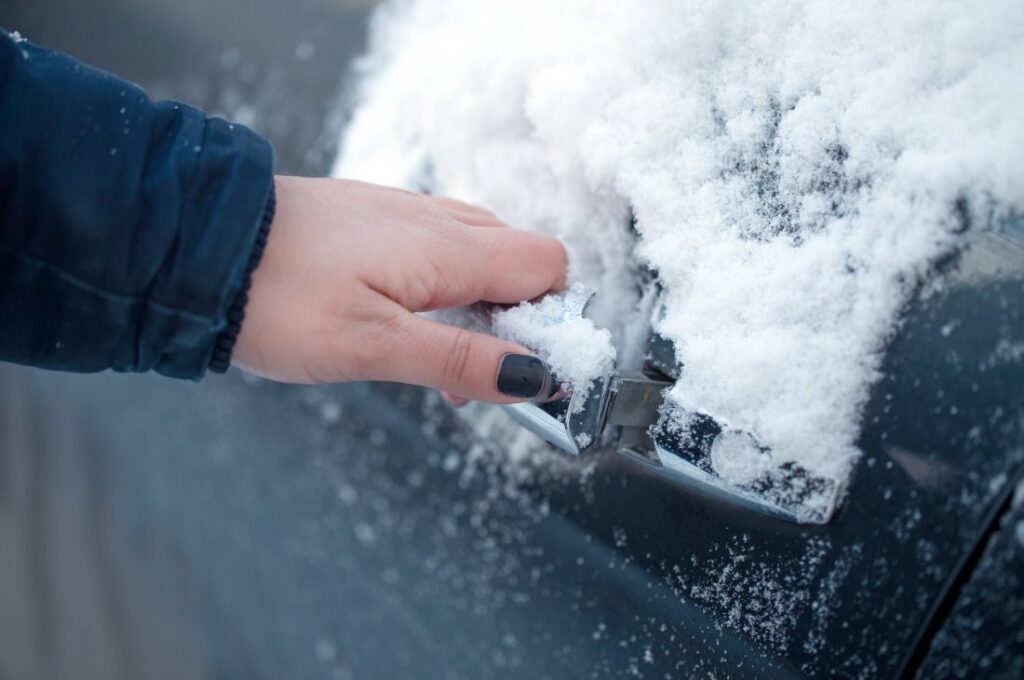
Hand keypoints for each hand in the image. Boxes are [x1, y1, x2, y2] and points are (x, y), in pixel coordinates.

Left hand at [233, 176, 567, 402]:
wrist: (197, 244)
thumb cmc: (276, 297)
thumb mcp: (374, 346)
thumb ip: (460, 360)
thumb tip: (535, 376)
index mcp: (448, 249)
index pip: (548, 266)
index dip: (552, 317)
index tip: (528, 368)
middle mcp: (434, 220)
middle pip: (520, 258)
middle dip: (517, 318)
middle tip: (477, 373)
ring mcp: (402, 215)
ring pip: (477, 254)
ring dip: (478, 307)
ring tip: (435, 358)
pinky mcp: (372, 220)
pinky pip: (436, 248)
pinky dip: (441, 289)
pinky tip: (403, 323)